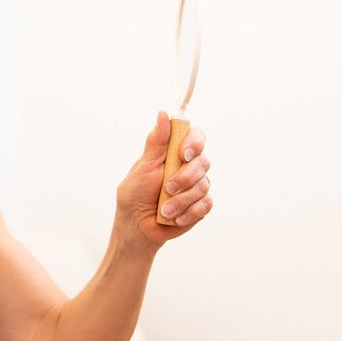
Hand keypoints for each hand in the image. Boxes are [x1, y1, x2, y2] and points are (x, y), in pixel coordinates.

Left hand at [115, 111, 211, 250]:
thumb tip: (162, 114)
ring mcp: (196, 186)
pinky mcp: (200, 206)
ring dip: (181, 199)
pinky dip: (189, 212)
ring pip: (203, 185)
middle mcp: (189, 167)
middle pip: (203, 162)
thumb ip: (156, 142)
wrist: (137, 226)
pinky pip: (205, 204)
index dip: (194, 143)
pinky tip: (175, 217)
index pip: (196, 137)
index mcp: (175, 153)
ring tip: (164, 208)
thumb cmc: (136, 194)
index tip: (183, 154)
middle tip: (167, 187)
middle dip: (185, 177)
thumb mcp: (144, 166)